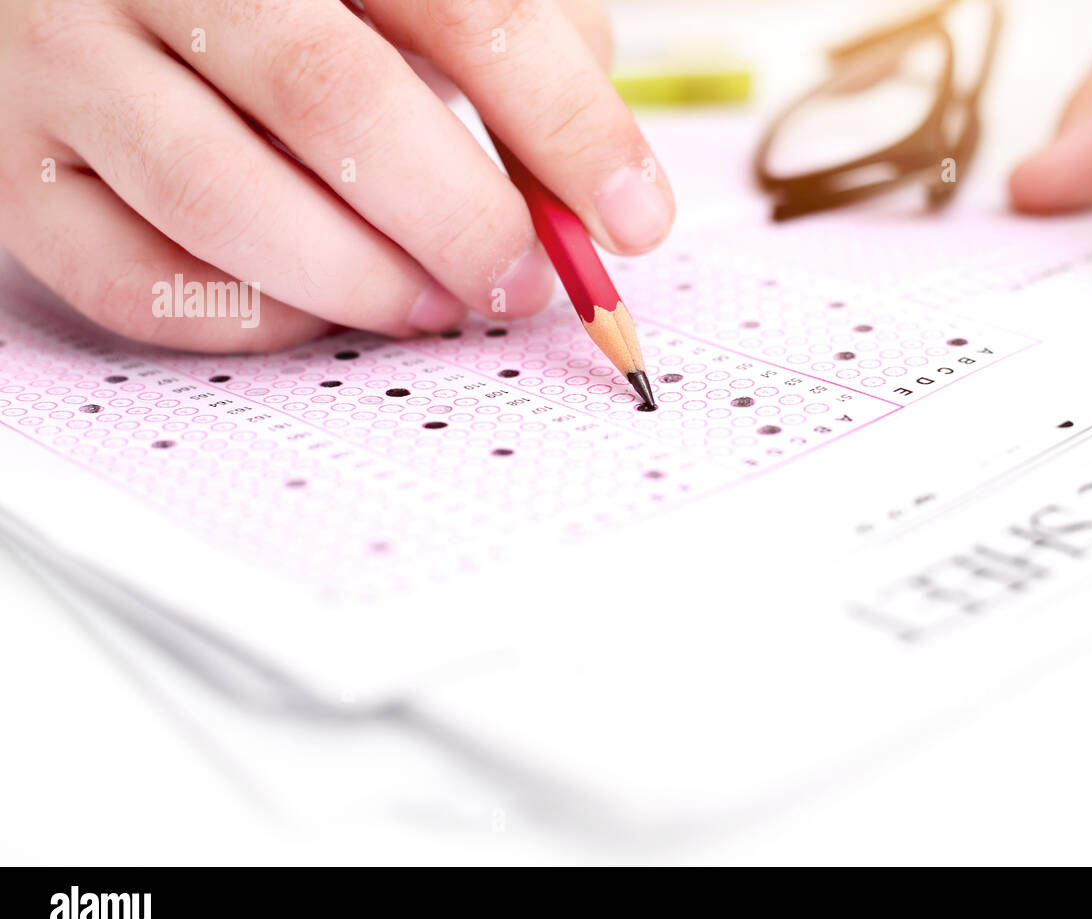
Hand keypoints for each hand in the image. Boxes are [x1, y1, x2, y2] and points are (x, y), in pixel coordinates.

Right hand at [0, 0, 673, 351]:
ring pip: (224, 196)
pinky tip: (322, 312)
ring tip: (438, 304)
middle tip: (527, 283)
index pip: (466, 5)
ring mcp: (63, 61)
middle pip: (333, 96)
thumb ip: (505, 43)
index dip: (566, 124)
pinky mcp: (14, 167)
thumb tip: (586, 188)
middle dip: (461, 215)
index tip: (635, 218)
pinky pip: (139, 282)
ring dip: (363, 279)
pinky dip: (254, 320)